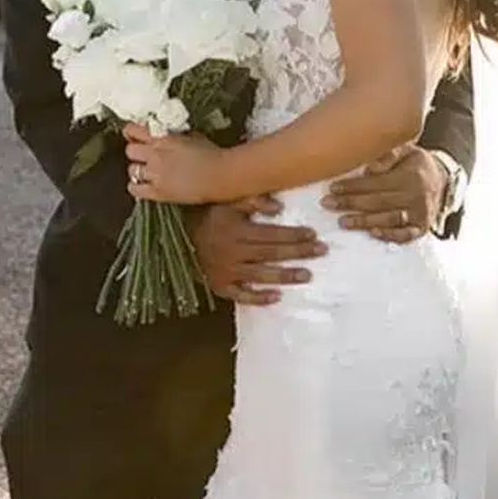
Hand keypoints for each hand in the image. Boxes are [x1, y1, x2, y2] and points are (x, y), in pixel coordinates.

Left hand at [123, 123, 229, 206]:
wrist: (221, 175)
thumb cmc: (212, 155)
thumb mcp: (192, 137)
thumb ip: (174, 136)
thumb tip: (167, 137)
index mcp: (163, 138)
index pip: (134, 131)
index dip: (131, 133)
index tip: (132, 135)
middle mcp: (155, 155)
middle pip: (130, 151)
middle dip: (136, 153)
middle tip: (144, 157)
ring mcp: (155, 175)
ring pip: (131, 170)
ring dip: (138, 170)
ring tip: (147, 173)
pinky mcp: (158, 192)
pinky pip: (135, 189)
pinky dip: (136, 187)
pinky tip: (144, 186)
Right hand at [187, 197, 324, 306]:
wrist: (175, 240)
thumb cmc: (207, 218)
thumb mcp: (226, 202)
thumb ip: (252, 201)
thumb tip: (279, 207)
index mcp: (237, 231)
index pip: (271, 234)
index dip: (293, 234)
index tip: (313, 234)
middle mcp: (234, 253)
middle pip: (272, 254)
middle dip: (298, 252)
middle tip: (321, 251)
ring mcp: (227, 272)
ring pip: (261, 275)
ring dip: (286, 275)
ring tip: (307, 275)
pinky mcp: (221, 287)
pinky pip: (242, 295)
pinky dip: (259, 297)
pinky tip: (277, 297)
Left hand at [323, 145, 444, 243]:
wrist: (443, 180)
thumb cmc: (416, 164)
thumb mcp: (407, 151)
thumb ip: (389, 155)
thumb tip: (370, 166)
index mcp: (409, 176)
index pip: (376, 182)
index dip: (353, 186)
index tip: (333, 188)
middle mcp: (415, 195)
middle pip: (378, 201)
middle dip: (351, 203)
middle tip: (328, 204)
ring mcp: (420, 213)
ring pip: (389, 219)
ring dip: (364, 221)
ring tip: (343, 221)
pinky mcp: (422, 227)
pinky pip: (405, 234)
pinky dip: (390, 235)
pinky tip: (373, 233)